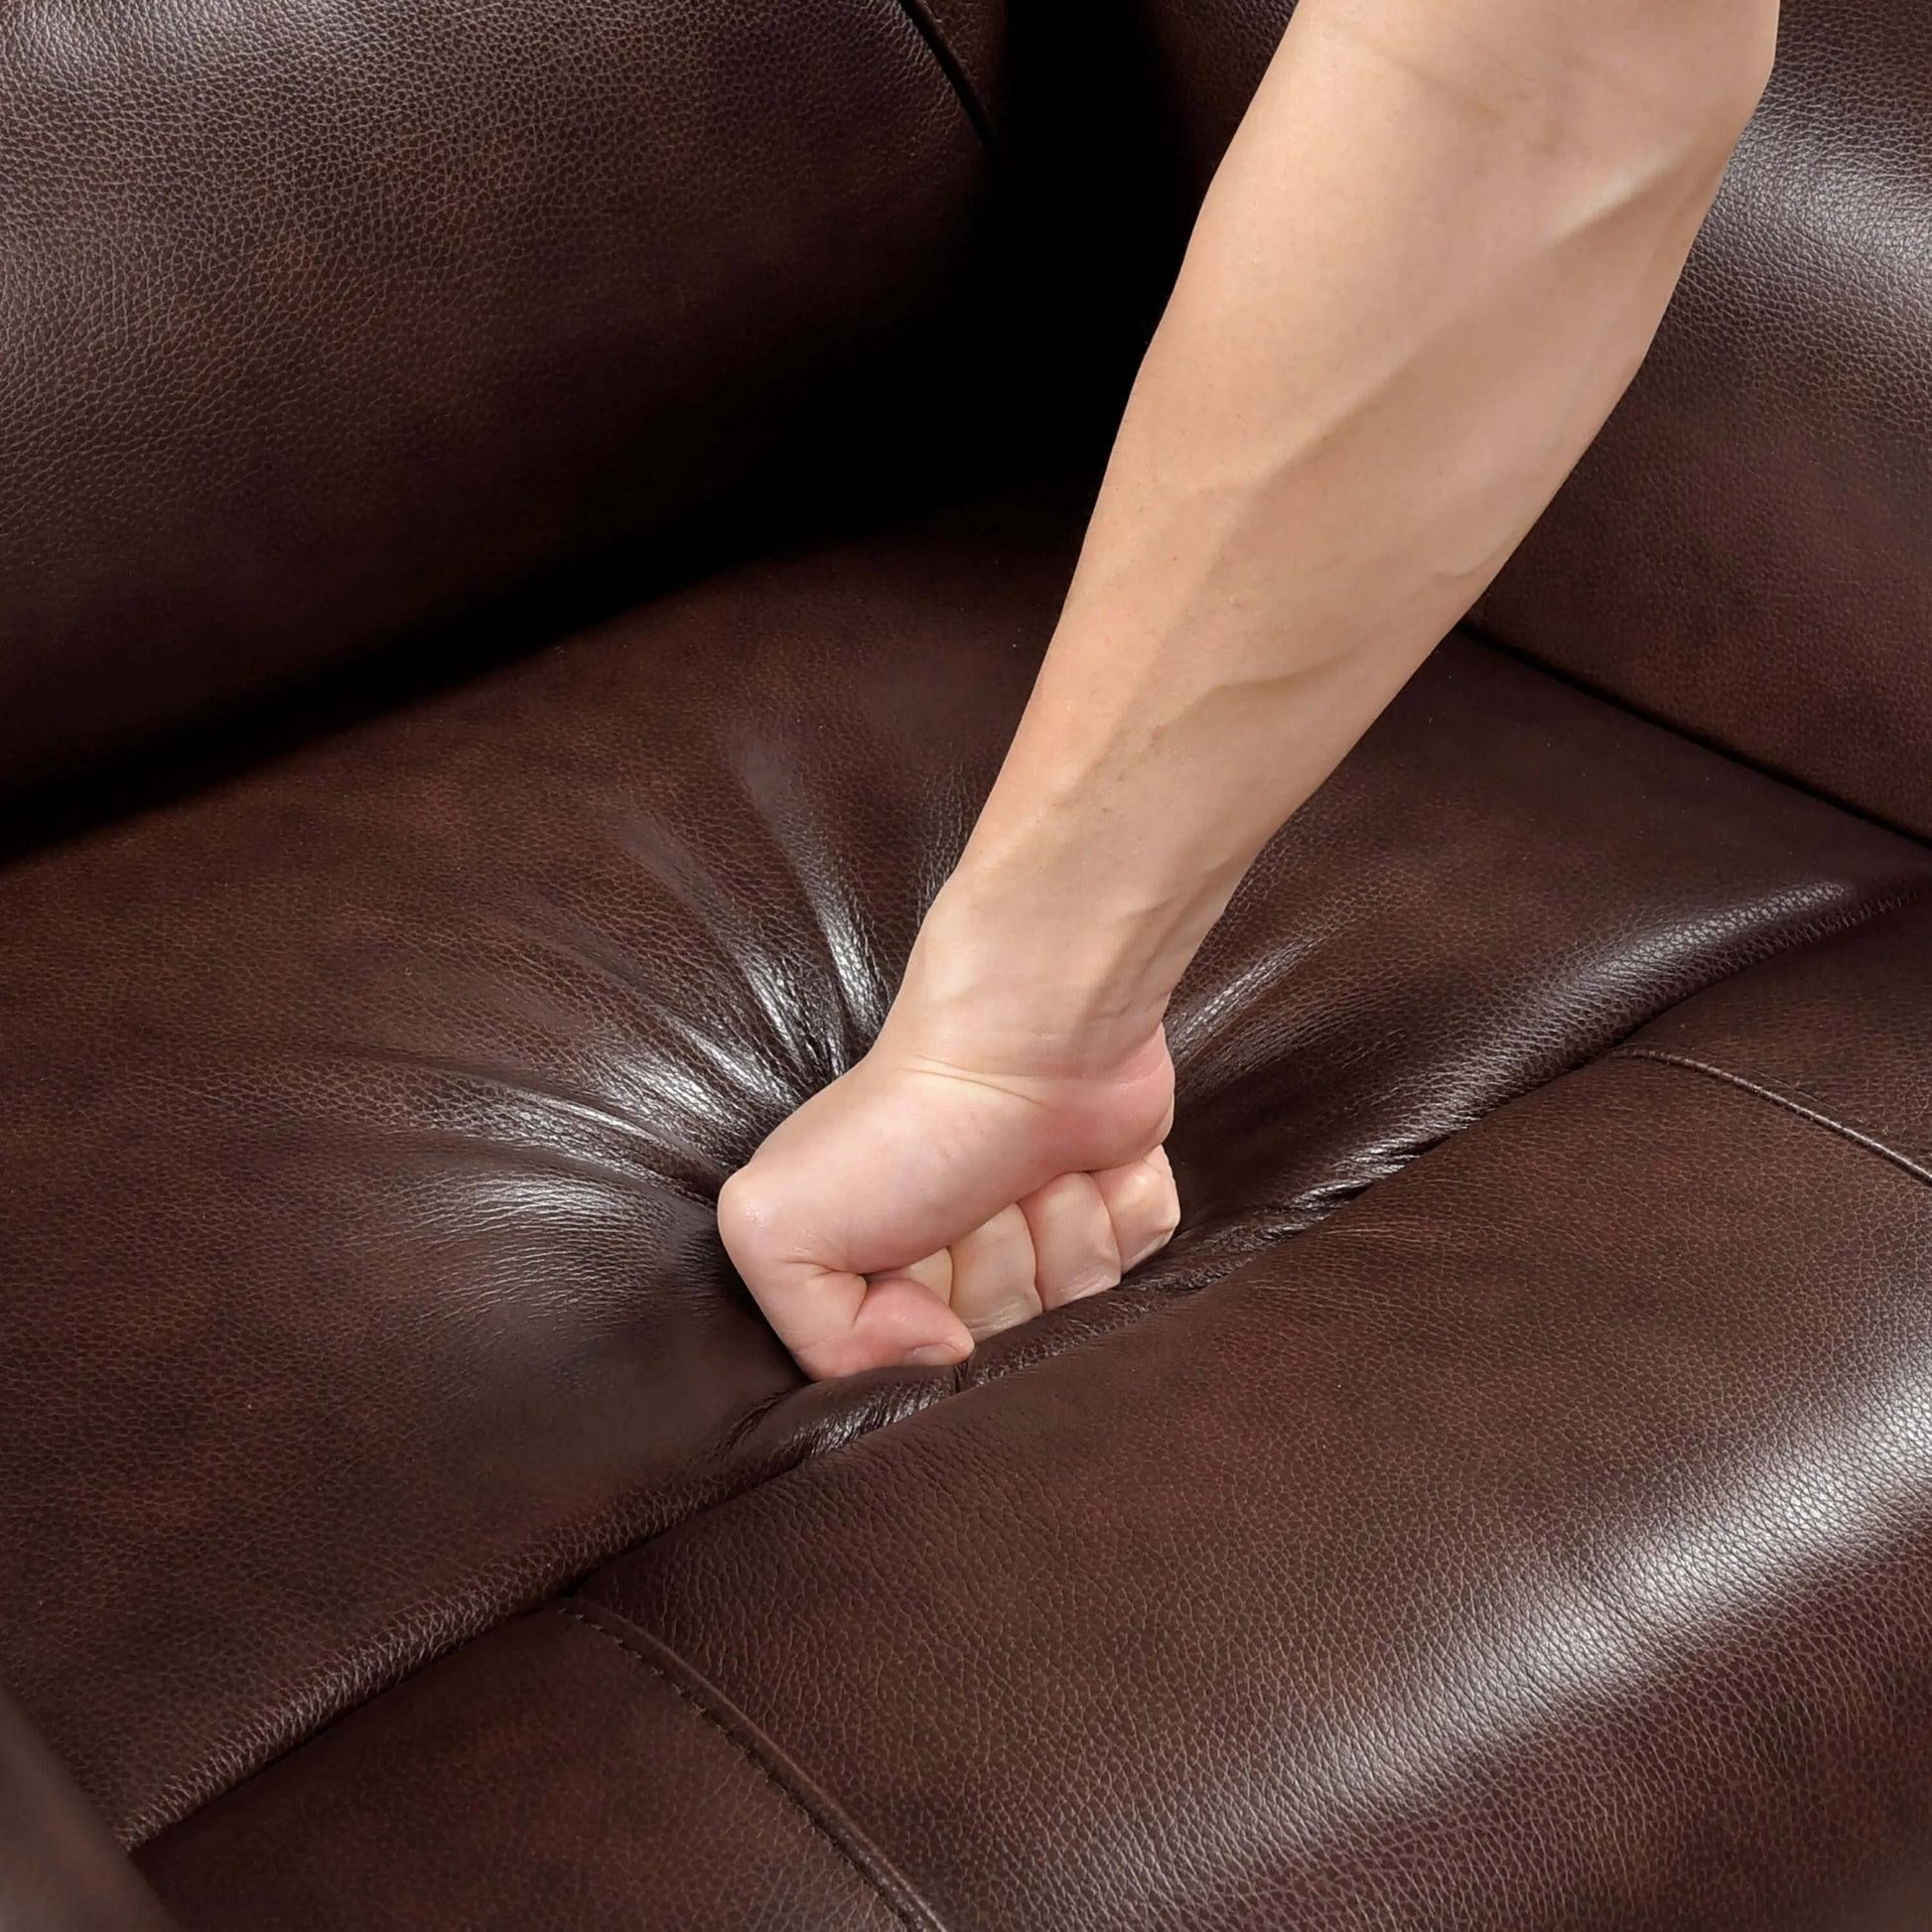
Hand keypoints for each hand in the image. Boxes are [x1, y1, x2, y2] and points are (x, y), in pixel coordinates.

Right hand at [716, 1020, 1179, 1379]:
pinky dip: (1118, 1209)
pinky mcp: (1124, 1205)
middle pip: (1006, 1340)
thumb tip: (939, 1358)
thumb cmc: (905, 1119)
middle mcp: (965, 1257)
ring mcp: (1050, 1231)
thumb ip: (817, 1339)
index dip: (919, 1320)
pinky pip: (1144, 1262)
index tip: (912, 1255)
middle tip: (968, 1196)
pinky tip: (1086, 1160)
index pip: (915, 1370)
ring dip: (1057, 1231)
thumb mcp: (776, 1227)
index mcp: (876, 1266)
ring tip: (1024, 1166)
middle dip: (994, 1270)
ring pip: (1081, 1305)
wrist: (1024, 1032)